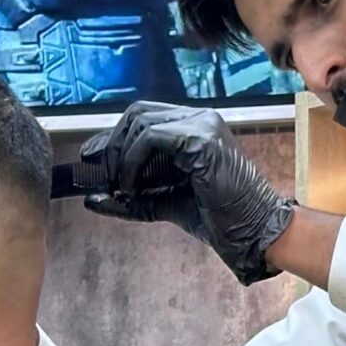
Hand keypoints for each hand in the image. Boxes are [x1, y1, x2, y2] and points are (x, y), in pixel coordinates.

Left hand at [80, 102, 295, 283]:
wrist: (254, 232)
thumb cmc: (219, 219)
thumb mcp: (164, 204)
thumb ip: (131, 200)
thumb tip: (91, 199)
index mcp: (194, 129)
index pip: (144, 118)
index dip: (113, 137)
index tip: (91, 160)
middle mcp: (199, 118)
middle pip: (137, 113)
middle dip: (111, 143)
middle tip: (100, 176)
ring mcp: (202, 124)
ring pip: (140, 122)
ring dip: (120, 157)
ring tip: (120, 189)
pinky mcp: (201, 139)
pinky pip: (150, 138)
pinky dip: (132, 162)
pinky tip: (131, 187)